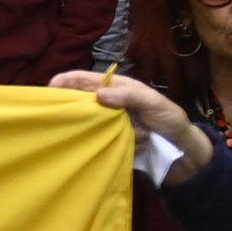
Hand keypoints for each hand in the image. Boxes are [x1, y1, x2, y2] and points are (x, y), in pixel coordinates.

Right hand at [53, 69, 213, 170]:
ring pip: (88, 126)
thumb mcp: (154, 102)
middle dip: (81, 113)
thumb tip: (98, 94)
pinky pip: (99, 144)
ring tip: (135, 133)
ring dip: (106, 132)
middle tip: (94, 120)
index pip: (82, 80)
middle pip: (78, 104)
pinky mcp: (108, 143)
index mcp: (114, 88)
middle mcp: (106, 105)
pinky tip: (135, 145)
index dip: (64, 82)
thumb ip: (129, 96)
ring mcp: (106, 125)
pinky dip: (114, 145)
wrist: (182, 151)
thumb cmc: (170, 119)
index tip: (50, 91)